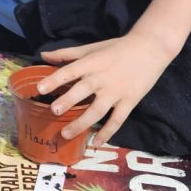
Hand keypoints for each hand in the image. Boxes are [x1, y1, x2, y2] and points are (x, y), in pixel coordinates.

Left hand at [37, 33, 171, 146]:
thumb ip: (67, 53)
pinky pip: (117, 120)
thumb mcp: (91, 47)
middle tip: (54, 111)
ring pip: (97, 110)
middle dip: (68, 101)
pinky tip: (95, 143)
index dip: (55, 79)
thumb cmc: (116, 48)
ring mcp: (116, 92)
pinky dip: (107, 132)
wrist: (150, 49)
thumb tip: (43, 56)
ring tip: (66, 133)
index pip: (70, 71)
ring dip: (82, 123)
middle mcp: (102, 78)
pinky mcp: (129, 101)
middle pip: (83, 91)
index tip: (40, 88)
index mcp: (91, 63)